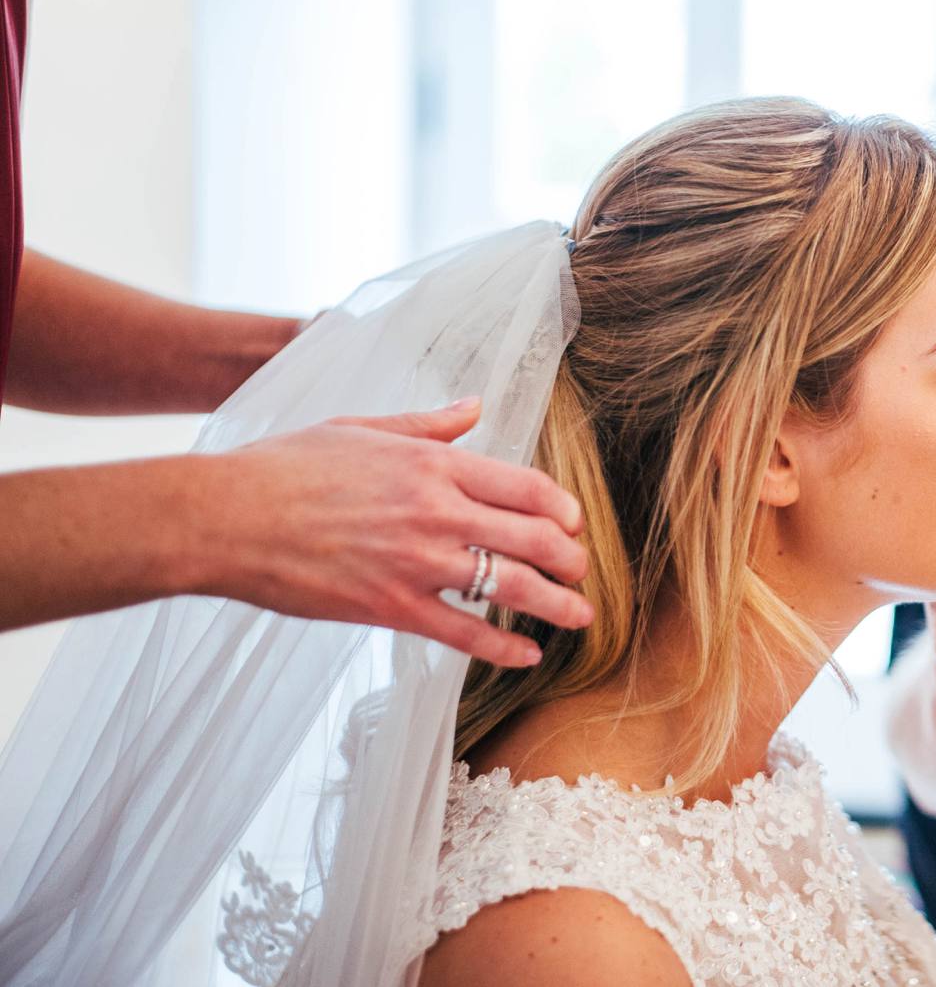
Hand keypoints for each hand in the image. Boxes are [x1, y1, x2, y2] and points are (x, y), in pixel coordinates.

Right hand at [196, 397, 593, 666]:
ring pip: (511, 587)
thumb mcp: (362, 428)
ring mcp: (417, 562)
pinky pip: (462, 632)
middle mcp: (437, 511)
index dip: (561, 509)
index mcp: (434, 464)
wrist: (226, 516)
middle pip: (532, 537)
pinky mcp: (390, 607)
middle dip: (569, 558)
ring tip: (580, 616)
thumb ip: (428, 424)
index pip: (526, 487)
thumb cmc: (287, 466)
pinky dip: (502, 647)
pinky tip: (526, 656)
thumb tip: (475, 406)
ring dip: (556, 605)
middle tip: (582, 572)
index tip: (573, 524)